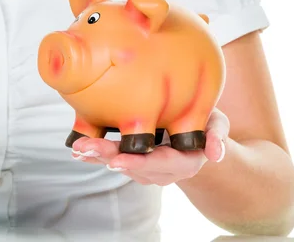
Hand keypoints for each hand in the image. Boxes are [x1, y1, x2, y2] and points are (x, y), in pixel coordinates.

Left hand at [71, 108, 229, 185]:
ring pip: (120, 164)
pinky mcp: (133, 162)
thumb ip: (217, 135)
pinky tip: (77, 150)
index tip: (119, 161)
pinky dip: (95, 156)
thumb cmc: (205, 122)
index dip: (139, 162)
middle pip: (134, 166)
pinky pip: (113, 160)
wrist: (196, 133)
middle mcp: (163, 171)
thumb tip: (216, 154)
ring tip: (77, 148)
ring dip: (97, 157)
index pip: (160, 164)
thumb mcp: (217, 124)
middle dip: (108, 157)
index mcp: (184, 162)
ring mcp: (146, 169)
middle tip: (84, 150)